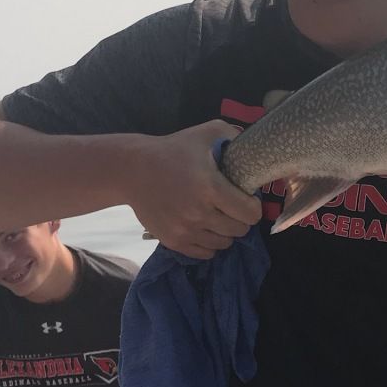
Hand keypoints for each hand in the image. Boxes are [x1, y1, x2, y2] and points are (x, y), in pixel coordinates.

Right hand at [130, 120, 261, 259]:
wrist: (132, 169)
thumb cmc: (172, 150)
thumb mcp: (205, 133)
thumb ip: (232, 135)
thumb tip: (252, 146)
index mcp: (211, 188)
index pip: (250, 213)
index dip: (254, 207)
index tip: (249, 200)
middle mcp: (199, 213)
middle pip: (239, 230)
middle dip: (242, 219)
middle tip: (234, 208)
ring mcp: (185, 230)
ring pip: (223, 243)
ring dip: (226, 232)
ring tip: (219, 218)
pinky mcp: (173, 241)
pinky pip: (205, 253)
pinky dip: (210, 244)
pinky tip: (206, 229)